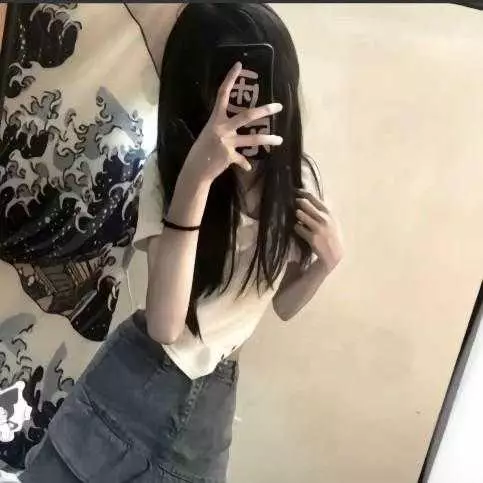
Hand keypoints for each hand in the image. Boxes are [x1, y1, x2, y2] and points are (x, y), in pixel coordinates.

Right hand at [180, 62, 282, 184]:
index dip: (230, 79)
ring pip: (252, 140)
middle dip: (264, 110)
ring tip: (280, 140)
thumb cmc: (202, 150)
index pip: (223, 94)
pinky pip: (242, 159)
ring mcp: (226, 142)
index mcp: (215, 119)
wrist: (195, 169)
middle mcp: (221, 128)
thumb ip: (223, 129)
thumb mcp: (210, 134)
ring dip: (267, 139)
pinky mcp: (229, 156)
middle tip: (279, 106)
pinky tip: (248, 167)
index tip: (239, 65)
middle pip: (247, 116)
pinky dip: (245, 164)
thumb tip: (235, 129)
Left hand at [295, 190, 343, 274]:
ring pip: (300, 214)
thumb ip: (324, 210)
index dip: (302, 193)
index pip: (313, 197)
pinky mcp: (312, 237)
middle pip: (305, 204)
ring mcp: (318, 228)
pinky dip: (297, 228)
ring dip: (297, 215)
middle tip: (293, 204)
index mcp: (328, 212)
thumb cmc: (331, 236)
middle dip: (297, 203)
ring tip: (298, 218)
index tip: (296, 191)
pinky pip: (298, 227)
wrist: (334, 254)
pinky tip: (300, 230)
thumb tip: (316, 197)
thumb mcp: (331, 220)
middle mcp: (324, 218)